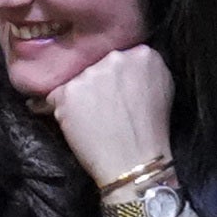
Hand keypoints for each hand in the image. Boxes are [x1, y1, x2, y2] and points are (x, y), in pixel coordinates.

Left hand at [42, 45, 173, 194]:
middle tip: (101, 106)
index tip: (116, 91)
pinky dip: (55, 108)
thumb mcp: (162, 89)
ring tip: (87, 117)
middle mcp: (115, 58)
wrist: (134, 162)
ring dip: (77, 96)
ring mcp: (90, 74)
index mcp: (143, 54)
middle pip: (96, 66)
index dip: (114, 76)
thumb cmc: (151, 131)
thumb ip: (143, 69)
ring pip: (76, 81)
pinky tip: (65, 120)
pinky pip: (54, 96)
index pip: (119, 55)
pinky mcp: (68, 91)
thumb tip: (125, 63)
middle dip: (95, 83)